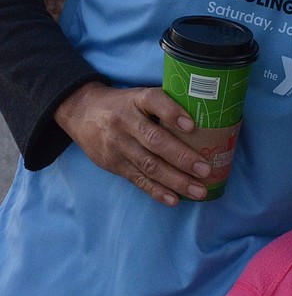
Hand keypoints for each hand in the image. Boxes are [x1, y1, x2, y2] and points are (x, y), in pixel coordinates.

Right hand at [54, 80, 210, 205]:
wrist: (81, 113)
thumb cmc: (123, 105)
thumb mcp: (138, 96)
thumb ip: (164, 106)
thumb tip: (206, 121)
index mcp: (136, 100)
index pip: (154, 101)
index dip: (172, 113)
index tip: (192, 126)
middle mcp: (125, 122)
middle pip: (155, 141)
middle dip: (182, 158)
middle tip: (205, 170)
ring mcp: (117, 145)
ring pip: (149, 165)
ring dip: (176, 181)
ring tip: (198, 191)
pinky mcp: (114, 164)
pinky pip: (138, 180)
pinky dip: (157, 191)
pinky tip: (174, 199)